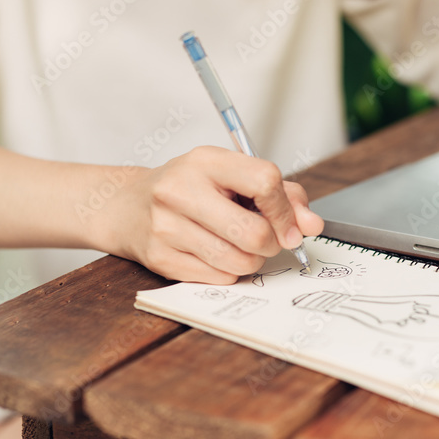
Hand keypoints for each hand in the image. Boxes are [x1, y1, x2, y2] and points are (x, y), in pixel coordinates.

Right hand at [103, 146, 323, 283]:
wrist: (126, 206)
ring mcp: (166, 226)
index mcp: (206, 160)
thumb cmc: (191, 189)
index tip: (292, 226)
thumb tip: (312, 224)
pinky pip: (218, 278)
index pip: (265, 181)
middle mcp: (180, 190)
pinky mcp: (159, 258)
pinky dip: (229, 272)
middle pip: (254, 232)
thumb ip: (281, 194)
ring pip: (239, 261)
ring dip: (252, 260)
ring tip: (240, 246)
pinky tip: (216, 255)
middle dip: (271, 243)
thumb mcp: (233, 176)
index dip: (287, 211)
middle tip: (266, 239)